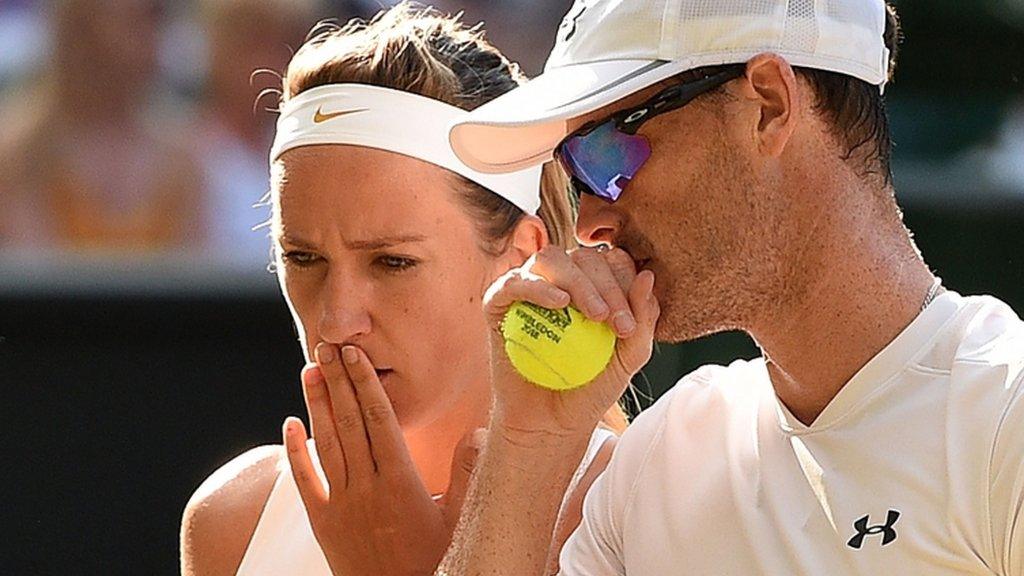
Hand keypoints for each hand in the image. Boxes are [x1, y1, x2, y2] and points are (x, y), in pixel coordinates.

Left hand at [282, 343, 482, 575]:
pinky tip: (289, 424)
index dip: (366, 383)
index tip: (357, 355)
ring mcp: (342, 506)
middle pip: (349, 422)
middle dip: (339, 381)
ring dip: (316, 405)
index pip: (380, 419)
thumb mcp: (462, 520)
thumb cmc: (437, 564)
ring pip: (326, 444)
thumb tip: (480, 431)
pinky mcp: (323, 525)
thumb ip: (469, 473)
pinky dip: (294, 452)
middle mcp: (368, 489)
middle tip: (328, 347)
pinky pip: (304, 482)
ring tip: (311, 370)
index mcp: (401, 483)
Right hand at [483, 245, 659, 439]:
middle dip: (607, 286)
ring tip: (595, 316)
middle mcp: (560, 279)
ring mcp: (527, 288)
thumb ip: (643, 320)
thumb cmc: (591, 388)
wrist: (551, 424)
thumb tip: (648, 276)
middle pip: (584, 257)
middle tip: (617, 325)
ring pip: (551, 259)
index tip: (629, 325)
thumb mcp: (628, 358)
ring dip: (578, 282)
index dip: (625, 282)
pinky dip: (538, 287)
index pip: (611, 260)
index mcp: (592, 284)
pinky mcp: (498, 304)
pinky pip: (514, 282)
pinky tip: (559, 304)